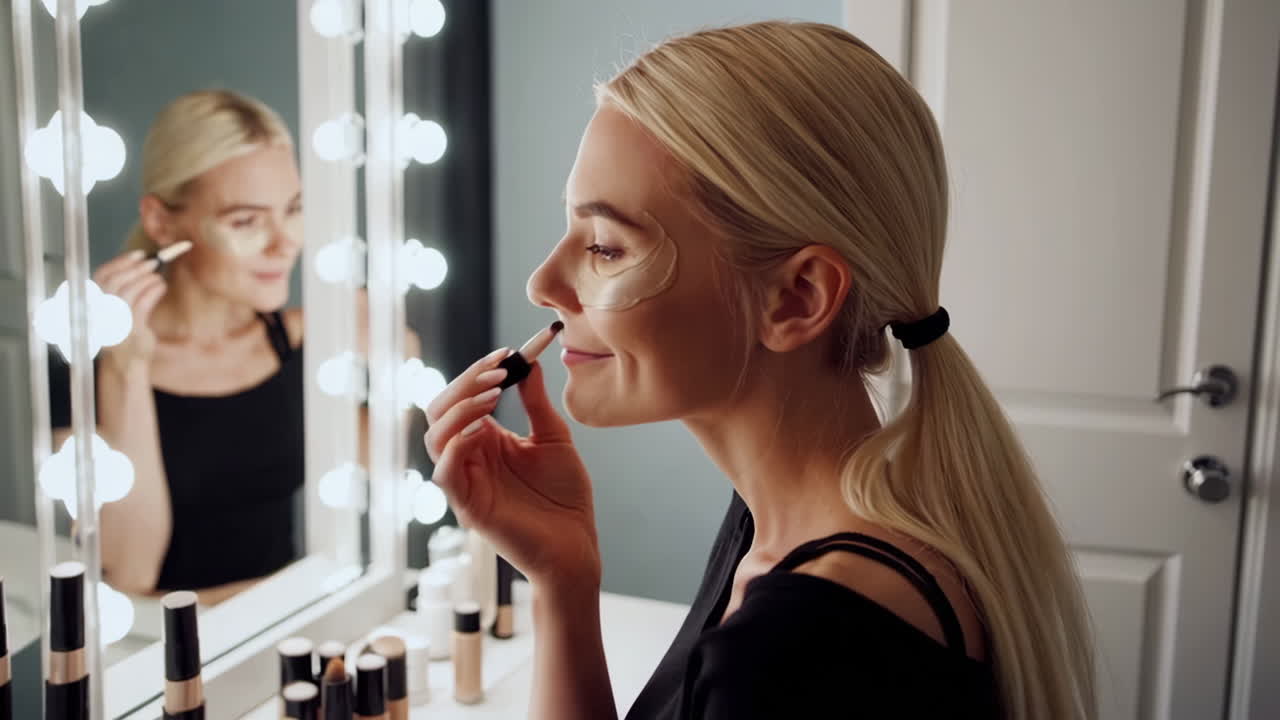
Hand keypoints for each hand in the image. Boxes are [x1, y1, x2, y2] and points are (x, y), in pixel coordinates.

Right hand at [93, 249, 165, 368]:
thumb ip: (121, 292)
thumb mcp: (116, 311)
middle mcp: (99, 312)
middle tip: (153, 261)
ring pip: (128, 291)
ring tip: (158, 276)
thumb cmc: (123, 335)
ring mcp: (113, 321)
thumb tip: (140, 266)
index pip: (101, 277)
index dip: (119, 263)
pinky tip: (162, 286)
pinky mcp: (130, 330)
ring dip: (146, 279)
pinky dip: (153, 291)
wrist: (126, 365)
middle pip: (114, 281)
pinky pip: (143, 304)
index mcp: (93, 305)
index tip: (137, 254)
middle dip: (135, 268)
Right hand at [425, 348, 600, 588]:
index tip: (507, 353)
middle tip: (499, 369)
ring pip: (436, 436)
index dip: (477, 371)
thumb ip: (536, 402)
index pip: (463, 397)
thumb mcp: (553, 438)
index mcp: (485, 439)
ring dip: (461, 408)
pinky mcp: (468, 506)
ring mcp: (465, 482)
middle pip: (440, 411)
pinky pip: (444, 472)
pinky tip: (483, 427)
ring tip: (495, 393)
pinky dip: (456, 444)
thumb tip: (528, 362)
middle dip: (465, 383)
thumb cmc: (565, 496)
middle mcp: (469, 457)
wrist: (576, 543)